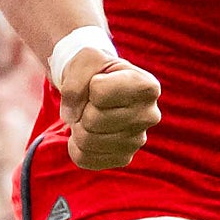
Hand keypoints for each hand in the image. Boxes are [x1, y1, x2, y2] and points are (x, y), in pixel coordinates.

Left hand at [58, 49, 159, 171]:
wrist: (99, 86)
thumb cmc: (95, 70)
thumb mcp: (84, 60)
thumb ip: (73, 84)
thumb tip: (70, 118)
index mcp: (147, 86)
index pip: (99, 93)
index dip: (89, 85)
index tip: (98, 81)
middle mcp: (149, 116)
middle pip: (92, 120)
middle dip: (81, 109)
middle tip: (90, 102)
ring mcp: (138, 140)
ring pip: (87, 141)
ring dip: (77, 127)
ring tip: (89, 115)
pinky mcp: (123, 158)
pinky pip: (85, 159)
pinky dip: (76, 146)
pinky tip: (87, 133)